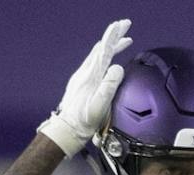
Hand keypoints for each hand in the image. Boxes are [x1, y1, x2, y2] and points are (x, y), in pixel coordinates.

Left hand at [38, 19, 133, 155]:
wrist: (66, 130)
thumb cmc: (83, 121)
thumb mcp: (99, 105)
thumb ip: (109, 86)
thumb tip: (118, 68)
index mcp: (91, 76)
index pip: (104, 50)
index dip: (114, 36)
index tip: (123, 25)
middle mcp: (85, 73)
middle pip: (101, 48)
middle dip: (114, 37)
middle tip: (126, 28)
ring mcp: (81, 77)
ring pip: (97, 55)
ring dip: (110, 47)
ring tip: (122, 43)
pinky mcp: (80, 83)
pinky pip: (94, 63)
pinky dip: (104, 56)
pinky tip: (108, 61)